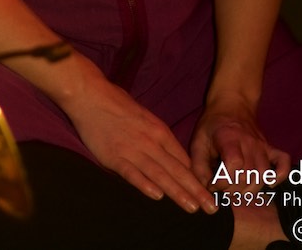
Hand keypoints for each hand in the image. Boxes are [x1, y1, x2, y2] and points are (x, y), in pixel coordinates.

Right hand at [66, 73, 216, 213]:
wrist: (89, 94)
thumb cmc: (116, 103)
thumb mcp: (145, 116)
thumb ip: (158, 137)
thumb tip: (172, 157)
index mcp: (159, 131)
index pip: (182, 160)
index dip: (197, 178)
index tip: (208, 193)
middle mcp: (149, 142)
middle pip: (177, 170)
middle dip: (196, 190)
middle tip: (212, 208)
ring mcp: (131, 149)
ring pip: (159, 174)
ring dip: (177, 192)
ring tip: (193, 207)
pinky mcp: (112, 155)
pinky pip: (131, 173)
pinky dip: (144, 184)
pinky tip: (156, 196)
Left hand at [191, 93, 290, 191]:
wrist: (231, 105)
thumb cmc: (212, 125)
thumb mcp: (198, 141)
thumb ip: (199, 164)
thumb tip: (205, 186)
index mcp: (229, 138)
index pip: (235, 165)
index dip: (224, 181)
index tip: (213, 184)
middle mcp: (249, 143)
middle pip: (249, 174)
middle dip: (234, 188)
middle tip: (222, 189)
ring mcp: (262, 146)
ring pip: (263, 174)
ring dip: (251, 189)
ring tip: (236, 190)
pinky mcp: (271, 149)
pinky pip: (283, 163)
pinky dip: (280, 176)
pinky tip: (268, 184)